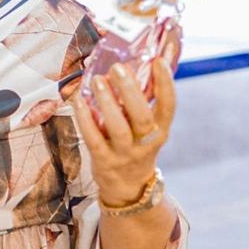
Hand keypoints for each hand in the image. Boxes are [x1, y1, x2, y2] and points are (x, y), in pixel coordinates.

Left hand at [73, 55, 175, 206]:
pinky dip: (85, 119)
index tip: (158, 61)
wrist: (128, 187)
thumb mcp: (148, 127)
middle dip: (130, 91)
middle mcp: (146, 142)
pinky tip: (79, 101)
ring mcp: (125, 153)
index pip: (169, 106)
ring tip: (97, 80)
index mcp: (160, 129)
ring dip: (107, 102)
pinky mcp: (104, 160)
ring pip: (118, 128)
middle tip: (118, 68)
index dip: (166, 84)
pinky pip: (94, 138)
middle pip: (142, 116)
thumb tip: (135, 62)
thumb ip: (143, 100)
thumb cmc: (136, 145)